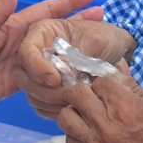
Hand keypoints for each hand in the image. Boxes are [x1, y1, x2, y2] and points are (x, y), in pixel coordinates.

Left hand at [0, 0, 103, 108]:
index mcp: (15, 28)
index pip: (48, 12)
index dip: (70, 2)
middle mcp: (24, 45)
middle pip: (60, 34)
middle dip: (83, 26)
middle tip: (111, 24)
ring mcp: (23, 65)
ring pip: (57, 59)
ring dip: (78, 56)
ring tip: (104, 55)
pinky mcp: (20, 85)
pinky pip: (45, 82)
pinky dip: (63, 80)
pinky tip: (79, 80)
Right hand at [18, 17, 137, 119]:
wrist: (118, 52)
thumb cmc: (106, 38)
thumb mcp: (95, 41)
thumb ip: (75, 57)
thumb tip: (60, 77)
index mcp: (42, 32)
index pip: (26, 51)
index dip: (37, 67)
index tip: (56, 80)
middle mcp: (36, 53)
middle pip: (24, 77)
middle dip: (45, 90)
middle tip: (69, 95)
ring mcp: (39, 74)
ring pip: (31, 94)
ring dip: (51, 102)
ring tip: (75, 101)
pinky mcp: (46, 92)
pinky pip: (41, 106)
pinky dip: (55, 110)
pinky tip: (73, 107)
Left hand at [57, 70, 142, 142]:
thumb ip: (137, 89)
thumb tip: (118, 72)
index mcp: (127, 108)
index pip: (100, 80)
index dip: (107, 80)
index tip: (113, 86)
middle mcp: (107, 126)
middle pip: (77, 94)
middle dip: (87, 89)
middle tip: (99, 95)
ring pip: (66, 117)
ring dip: (77, 110)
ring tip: (91, 113)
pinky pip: (71, 141)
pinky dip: (77, 132)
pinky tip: (92, 132)